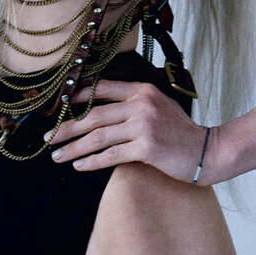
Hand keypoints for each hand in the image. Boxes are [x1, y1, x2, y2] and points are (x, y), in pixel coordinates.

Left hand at [48, 79, 216, 184]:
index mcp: (142, 90)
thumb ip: (133, 104)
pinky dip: (91, 161)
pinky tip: (78, 166)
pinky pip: (111, 155)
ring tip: (56, 155)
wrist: (207, 151)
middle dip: (66, 128)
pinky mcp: (146, 148)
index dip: (77, 97)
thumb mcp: (159, 107)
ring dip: (73, 147)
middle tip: (48, 137)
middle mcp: (141, 104)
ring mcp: (144, 125)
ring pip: (98, 137)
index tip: (59, 108)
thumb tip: (99, 112)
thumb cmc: (181, 132)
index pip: (102, 88)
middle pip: (93, 116)